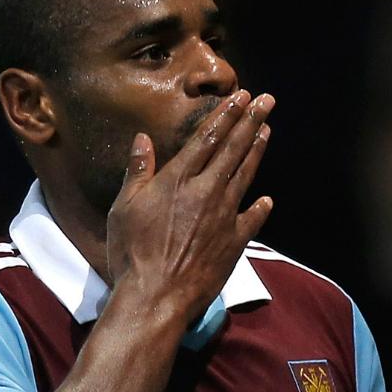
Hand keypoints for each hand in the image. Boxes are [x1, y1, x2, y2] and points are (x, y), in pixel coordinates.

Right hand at [104, 89, 274, 323]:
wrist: (157, 295)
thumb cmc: (132, 252)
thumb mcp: (124, 208)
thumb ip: (138, 172)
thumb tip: (142, 140)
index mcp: (179, 179)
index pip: (207, 138)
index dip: (226, 115)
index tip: (241, 97)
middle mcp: (207, 190)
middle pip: (233, 149)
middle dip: (251, 121)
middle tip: (267, 101)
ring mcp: (225, 216)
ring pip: (246, 175)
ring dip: (258, 151)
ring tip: (267, 131)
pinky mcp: (234, 241)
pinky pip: (252, 218)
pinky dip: (260, 207)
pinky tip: (267, 199)